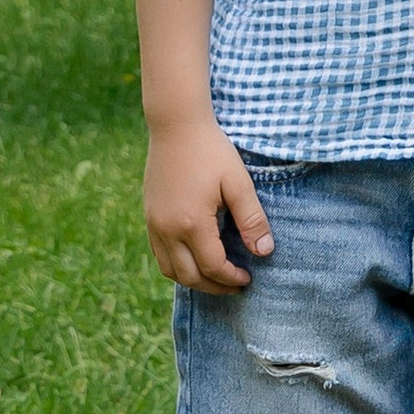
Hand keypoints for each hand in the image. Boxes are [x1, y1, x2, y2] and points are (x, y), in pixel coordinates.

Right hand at [143, 116, 270, 293]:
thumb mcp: (238, 182)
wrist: (176, 126)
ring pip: (170, 270)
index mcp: (191, 223)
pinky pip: (159, 254)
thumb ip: (251, 219)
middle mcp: (167, 229)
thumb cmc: (212, 151)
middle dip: (214, 286)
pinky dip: (177, 265)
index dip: (231, 278)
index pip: (212, 266)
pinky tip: (195, 259)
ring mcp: (154, 224)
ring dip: (193, 280)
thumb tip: (264, 252)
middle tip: (235, 286)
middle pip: (189, 276)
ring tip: (216, 278)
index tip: (248, 278)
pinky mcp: (149, 217)